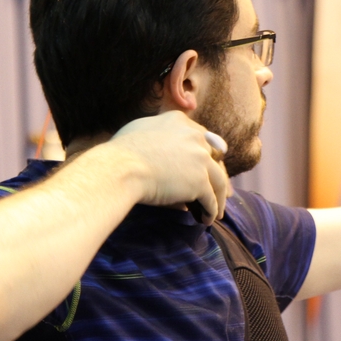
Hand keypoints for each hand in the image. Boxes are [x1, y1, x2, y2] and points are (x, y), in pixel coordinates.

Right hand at [105, 111, 231, 225]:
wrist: (120, 168)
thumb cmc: (119, 152)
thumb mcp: (139, 132)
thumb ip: (156, 138)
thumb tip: (164, 157)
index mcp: (179, 121)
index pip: (201, 136)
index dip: (205, 153)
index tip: (207, 164)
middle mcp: (194, 136)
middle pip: (215, 157)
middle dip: (219, 175)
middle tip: (222, 190)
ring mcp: (200, 158)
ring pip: (218, 180)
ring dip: (219, 197)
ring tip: (217, 211)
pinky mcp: (199, 181)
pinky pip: (210, 199)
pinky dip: (211, 210)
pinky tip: (207, 219)